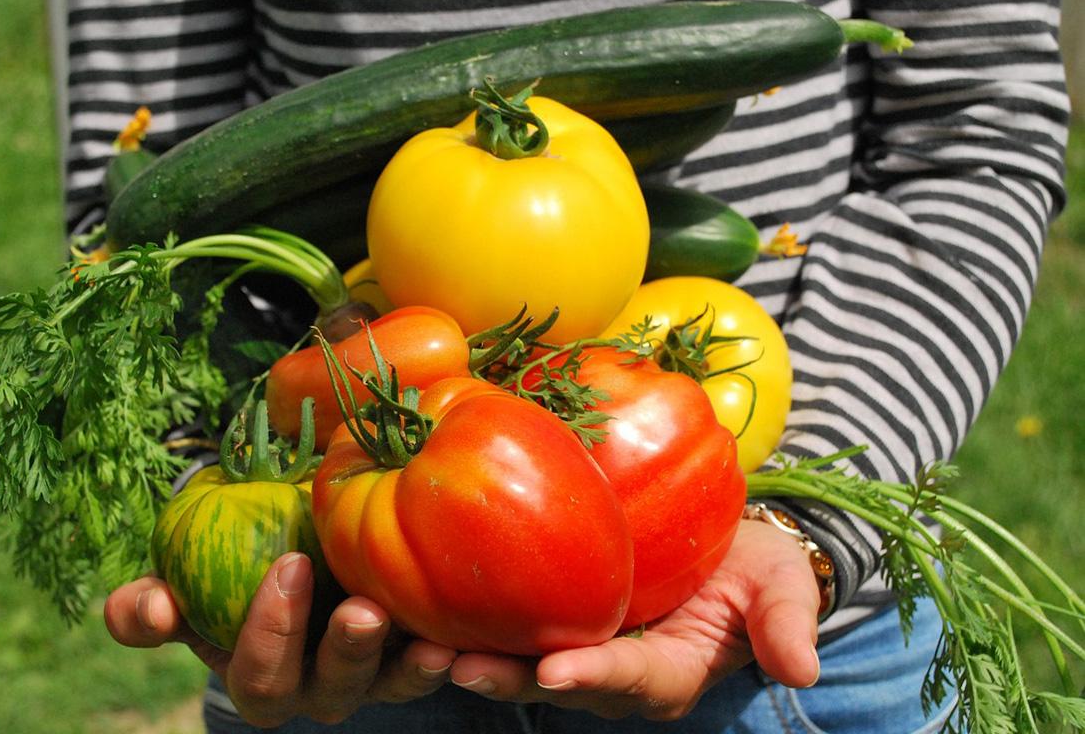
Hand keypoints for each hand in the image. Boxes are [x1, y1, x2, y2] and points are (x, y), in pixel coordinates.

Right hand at [104, 551, 456, 726]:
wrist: (293, 549)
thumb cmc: (228, 568)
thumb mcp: (184, 583)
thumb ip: (150, 605)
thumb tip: (150, 608)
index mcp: (259, 676)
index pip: (258, 675)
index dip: (269, 632)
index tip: (288, 565)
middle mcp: (316, 689)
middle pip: (329, 690)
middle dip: (345, 652)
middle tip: (360, 609)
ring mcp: (371, 678)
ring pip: (390, 685)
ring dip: (407, 665)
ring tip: (429, 639)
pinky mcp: (416, 656)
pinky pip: (435, 663)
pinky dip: (451, 652)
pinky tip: (462, 631)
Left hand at [449, 519, 822, 720]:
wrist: (726, 544)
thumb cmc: (756, 565)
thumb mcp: (781, 586)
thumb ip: (786, 623)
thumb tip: (803, 669)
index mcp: (671, 671)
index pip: (632, 679)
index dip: (596, 677)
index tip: (557, 672)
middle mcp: (616, 672)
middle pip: (559, 683)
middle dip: (511, 679)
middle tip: (460, 667)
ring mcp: (582, 646)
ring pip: (522, 662)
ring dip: (477, 658)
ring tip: (425, 648)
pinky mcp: (554, 617)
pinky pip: (512, 624)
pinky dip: (473, 620)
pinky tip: (427, 603)